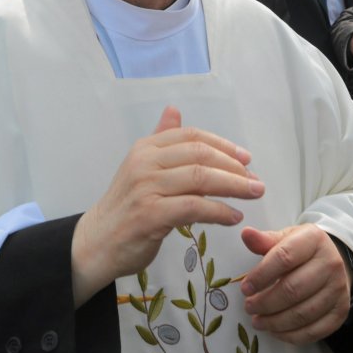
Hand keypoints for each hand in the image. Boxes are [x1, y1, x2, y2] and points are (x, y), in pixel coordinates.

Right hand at [71, 107, 262, 304]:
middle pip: (200, 155)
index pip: (192, 136)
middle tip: (256, 181)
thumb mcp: (141, 168)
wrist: (96, 243)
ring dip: (233, 187)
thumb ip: (161, 139)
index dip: (223, 145)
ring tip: (253, 195)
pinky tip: (233, 217)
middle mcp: (145, 162)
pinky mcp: (150, 214)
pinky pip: (194, 207)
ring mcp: (146, 188)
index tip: (246, 158)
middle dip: (234, 167)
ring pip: (200, 179)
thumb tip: (174, 109)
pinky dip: (219, 211)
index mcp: (146, 147)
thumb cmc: (125, 206)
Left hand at [238, 225, 351, 342]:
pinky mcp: (341, 312)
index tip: (244, 288)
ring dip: (275, 322)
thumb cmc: (302, 251)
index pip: (284, 258)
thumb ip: (265, 240)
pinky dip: (291, 336)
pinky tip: (275, 331)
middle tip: (249, 307)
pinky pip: (314, 331)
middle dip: (266, 303)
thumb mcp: (285, 239)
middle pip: (293, 289)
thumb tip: (246, 234)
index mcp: (314, 239)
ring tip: (258, 321)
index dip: (261, 276)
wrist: (332, 262)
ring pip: (303, 314)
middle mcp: (331, 264)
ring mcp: (339, 289)